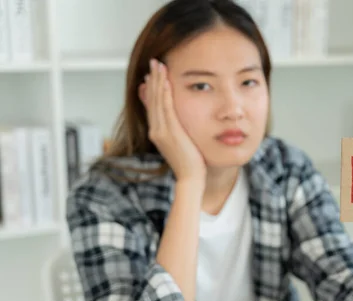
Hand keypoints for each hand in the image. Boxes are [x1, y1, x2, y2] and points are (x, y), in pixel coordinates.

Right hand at [140, 59, 206, 183]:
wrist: (191, 178)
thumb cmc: (192, 163)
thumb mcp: (182, 143)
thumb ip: (178, 130)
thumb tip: (181, 122)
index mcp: (158, 133)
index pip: (152, 105)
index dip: (152, 88)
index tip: (152, 75)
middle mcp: (156, 130)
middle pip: (152, 99)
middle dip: (153, 79)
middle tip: (153, 62)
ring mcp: (161, 131)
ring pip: (157, 100)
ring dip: (158, 81)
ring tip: (158, 65)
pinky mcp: (170, 132)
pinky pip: (166, 108)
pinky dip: (165, 93)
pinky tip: (166, 81)